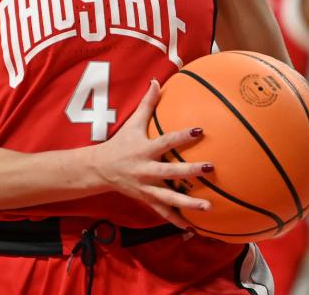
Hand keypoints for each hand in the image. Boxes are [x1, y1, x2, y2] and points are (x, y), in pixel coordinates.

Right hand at [90, 79, 213, 229]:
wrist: (99, 170)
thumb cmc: (120, 144)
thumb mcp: (132, 124)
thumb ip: (147, 103)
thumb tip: (156, 81)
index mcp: (144, 150)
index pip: (165, 141)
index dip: (181, 136)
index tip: (199, 130)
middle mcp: (145, 170)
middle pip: (169, 172)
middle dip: (189, 171)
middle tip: (210, 168)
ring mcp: (145, 188)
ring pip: (168, 198)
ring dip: (188, 203)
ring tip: (208, 207)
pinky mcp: (146, 200)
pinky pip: (162, 212)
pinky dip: (176, 221)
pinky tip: (192, 228)